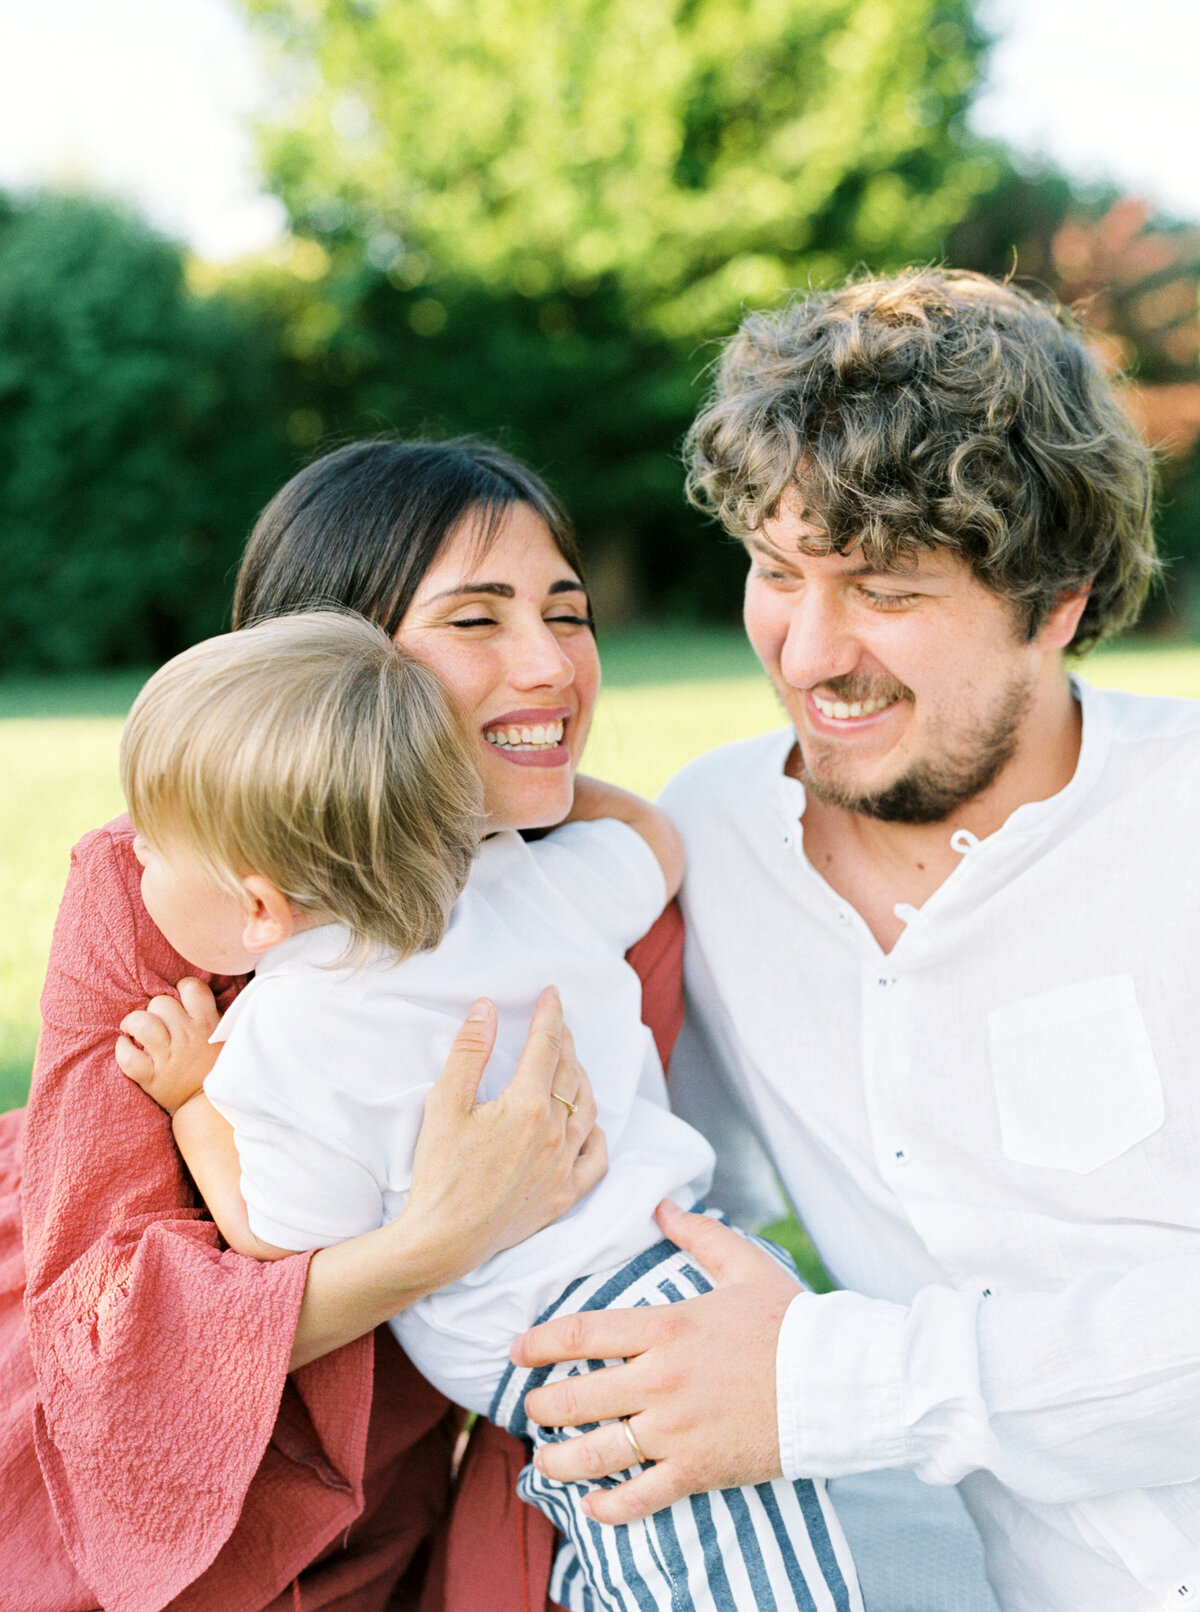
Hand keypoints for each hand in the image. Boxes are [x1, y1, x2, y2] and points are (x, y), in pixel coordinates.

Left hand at [115, 978, 221, 1114]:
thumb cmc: (219, 1068)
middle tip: (158, 1020)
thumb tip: (194, 994)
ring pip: (141, 1024)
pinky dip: (121, 1049)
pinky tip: (126, 1047)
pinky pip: (128, 1058)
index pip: (192, 988)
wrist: (213, 1109)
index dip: (183, 988)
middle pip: (161, 1003)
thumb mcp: (227, 1037)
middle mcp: (187, 1037)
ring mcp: (168, 1058)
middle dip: (156, 1008)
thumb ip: (214, 1015)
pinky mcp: (151, 1078)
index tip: (181, 999)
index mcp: (208, 1024)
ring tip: (134, 1029)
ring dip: (133, 1022)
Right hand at [398, 987, 606, 1287]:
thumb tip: (487, 1009)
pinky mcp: (564, 1195)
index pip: (547, 1045)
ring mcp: (564, 1166)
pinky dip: (596, 1134)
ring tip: (570, 1064)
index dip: (550, 1015)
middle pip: (570, 1072)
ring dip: (582, 1079)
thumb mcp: (444, 1104)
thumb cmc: (439, 1172)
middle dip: (564, 1041)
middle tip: (556, 1024)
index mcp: (527, 1105)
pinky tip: (588, 1124)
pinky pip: (596, 1157)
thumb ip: (469, 1052)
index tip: (551, 993)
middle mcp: (555, 1133)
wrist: (444, 1240)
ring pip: (587, 1109)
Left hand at [510, 1200, 800, 1522]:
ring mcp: (677, 1430)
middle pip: (576, 1398)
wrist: (839, 1381)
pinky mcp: (698, 1470)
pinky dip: (608, 1506)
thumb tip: (661, 1206)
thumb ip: (697, 1234)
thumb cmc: (792, 1320)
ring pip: (595, 1454)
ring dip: (558, 1461)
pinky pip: (639, 1497)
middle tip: (531, 1409)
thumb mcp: (744, 1265)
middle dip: (540, 1407)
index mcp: (667, 1328)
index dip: (538, 1343)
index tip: (517, 1352)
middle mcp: (661, 1380)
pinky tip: (593, 1505)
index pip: (581, 1334)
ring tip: (544, 1461)